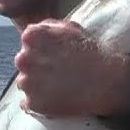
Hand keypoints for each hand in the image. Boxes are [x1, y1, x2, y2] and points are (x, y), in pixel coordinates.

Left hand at [15, 19, 129, 116]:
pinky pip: (27, 103)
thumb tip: (32, 31)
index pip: (27, 40)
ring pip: (24, 82)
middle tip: (57, 71)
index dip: (42, 47)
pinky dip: (39, 102)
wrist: (106, 83)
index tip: (54, 54)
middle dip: (37, 65)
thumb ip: (47, 26)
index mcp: (32, 37)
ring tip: (57, 85)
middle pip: (24, 62)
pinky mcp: (33, 103)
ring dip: (36, 84)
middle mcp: (24, 59)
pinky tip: (55, 97)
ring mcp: (27, 82)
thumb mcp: (70, 28)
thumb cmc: (91, 53)